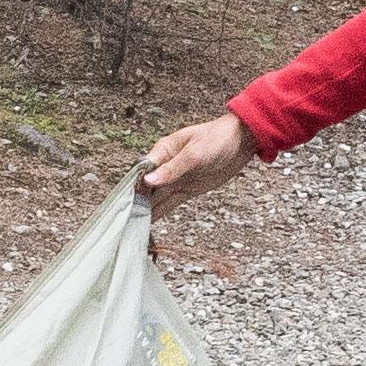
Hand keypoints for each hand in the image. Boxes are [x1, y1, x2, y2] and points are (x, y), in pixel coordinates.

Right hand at [135, 112, 258, 214]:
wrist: (240, 143)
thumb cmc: (217, 139)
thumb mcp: (195, 154)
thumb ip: (172, 169)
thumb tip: (149, 180)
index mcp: (163, 151)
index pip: (142, 171)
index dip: (133, 187)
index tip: (124, 203)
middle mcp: (165, 166)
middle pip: (146, 187)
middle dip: (135, 203)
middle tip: (124, 221)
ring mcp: (176, 179)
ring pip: (155, 197)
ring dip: (145, 211)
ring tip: (131, 227)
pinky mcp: (186, 189)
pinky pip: (169, 203)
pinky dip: (159, 212)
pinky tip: (148, 223)